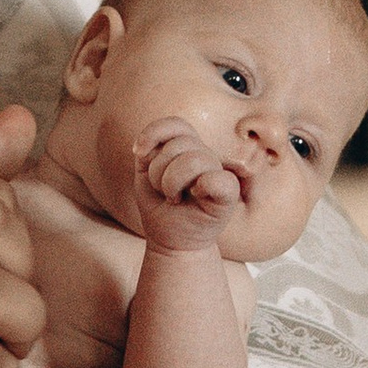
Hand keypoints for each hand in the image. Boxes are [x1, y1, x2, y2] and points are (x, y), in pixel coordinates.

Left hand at [132, 116, 241, 252]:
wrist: (172, 243)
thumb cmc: (161, 209)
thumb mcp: (145, 176)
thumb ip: (148, 153)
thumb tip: (145, 146)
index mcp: (188, 147)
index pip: (175, 124)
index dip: (153, 134)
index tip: (139, 154)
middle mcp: (205, 155)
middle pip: (178, 144)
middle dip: (158, 171)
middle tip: (163, 191)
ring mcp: (218, 172)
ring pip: (192, 159)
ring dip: (171, 184)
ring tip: (174, 198)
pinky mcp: (229, 192)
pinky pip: (217, 178)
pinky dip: (201, 187)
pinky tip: (195, 197)